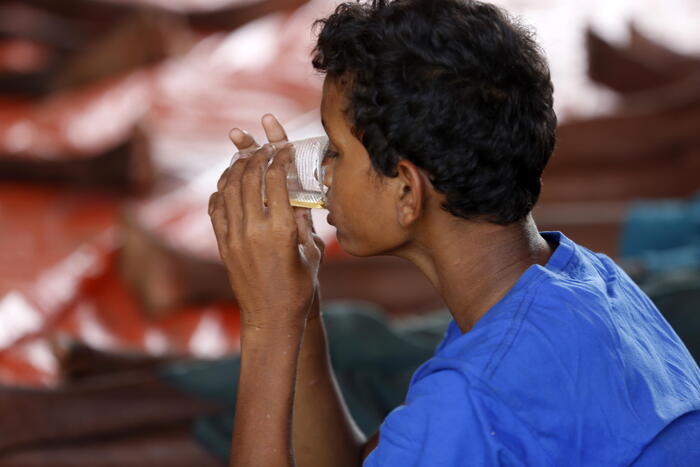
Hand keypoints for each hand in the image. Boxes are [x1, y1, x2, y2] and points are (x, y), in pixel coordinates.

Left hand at [208, 115, 323, 330]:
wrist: (271, 319)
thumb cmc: (299, 289)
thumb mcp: (311, 254)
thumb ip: (306, 225)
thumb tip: (302, 200)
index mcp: (282, 230)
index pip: (276, 179)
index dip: (279, 157)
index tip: (283, 147)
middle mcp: (254, 230)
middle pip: (249, 178)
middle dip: (256, 156)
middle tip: (262, 147)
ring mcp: (235, 238)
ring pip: (229, 190)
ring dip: (235, 169)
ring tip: (243, 158)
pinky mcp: (223, 247)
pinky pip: (216, 210)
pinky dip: (220, 192)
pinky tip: (226, 185)